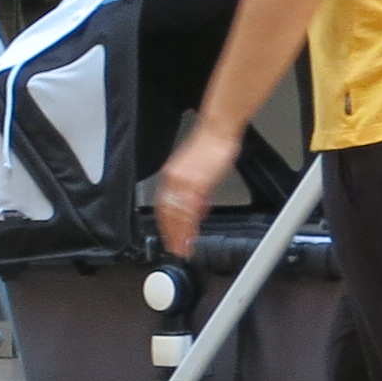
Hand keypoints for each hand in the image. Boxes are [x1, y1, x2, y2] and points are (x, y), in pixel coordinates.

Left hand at [153, 122, 239, 257]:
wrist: (217, 130)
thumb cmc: (211, 148)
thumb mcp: (199, 172)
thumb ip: (196, 191)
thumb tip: (197, 209)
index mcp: (171, 177)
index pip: (164, 207)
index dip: (166, 226)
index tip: (171, 240)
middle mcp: (173, 179)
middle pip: (167, 213)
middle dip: (171, 234)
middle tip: (176, 250)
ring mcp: (184, 181)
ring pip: (177, 213)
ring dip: (180, 232)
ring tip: (184, 247)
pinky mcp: (197, 182)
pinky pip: (190, 207)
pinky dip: (190, 222)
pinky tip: (193, 232)